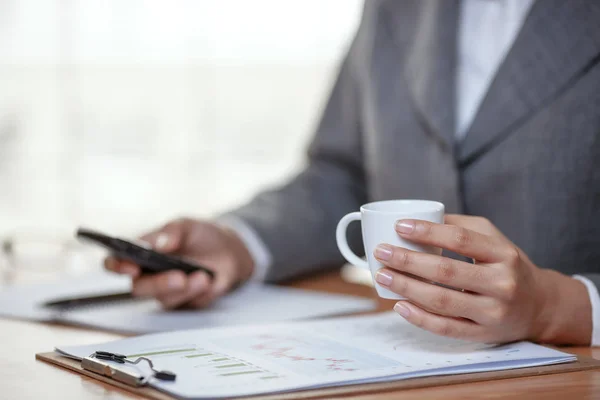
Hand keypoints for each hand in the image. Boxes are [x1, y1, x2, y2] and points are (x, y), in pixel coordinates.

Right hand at [104, 218, 254, 308]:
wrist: (229, 250)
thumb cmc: (201, 235)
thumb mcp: (187, 226)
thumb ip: (172, 232)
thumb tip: (160, 244)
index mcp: (141, 253)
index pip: (117, 262)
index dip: (117, 266)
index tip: (130, 267)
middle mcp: (149, 275)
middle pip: (140, 287)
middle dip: (159, 283)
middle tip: (178, 276)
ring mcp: (166, 291)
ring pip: (166, 299)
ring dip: (186, 288)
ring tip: (203, 276)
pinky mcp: (185, 302)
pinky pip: (188, 304)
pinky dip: (201, 293)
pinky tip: (211, 281)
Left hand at [373, 214, 591, 344]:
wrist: (539, 306)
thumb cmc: (507, 266)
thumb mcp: (494, 239)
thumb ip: (460, 227)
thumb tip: (419, 219)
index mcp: (503, 254)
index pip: (460, 240)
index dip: (427, 232)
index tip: (399, 226)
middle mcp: (501, 284)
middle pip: (446, 272)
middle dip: (407, 261)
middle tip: (381, 251)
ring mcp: (492, 313)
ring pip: (442, 301)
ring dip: (407, 288)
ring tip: (382, 275)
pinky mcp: (483, 335)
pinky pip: (445, 328)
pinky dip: (419, 318)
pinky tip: (399, 305)